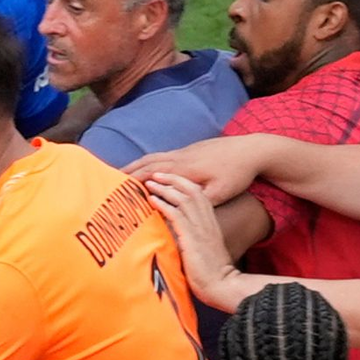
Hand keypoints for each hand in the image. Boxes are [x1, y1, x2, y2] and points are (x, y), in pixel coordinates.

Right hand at [126, 135, 259, 204]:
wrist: (253, 149)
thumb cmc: (237, 174)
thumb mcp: (218, 194)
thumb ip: (195, 201)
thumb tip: (175, 210)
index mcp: (183, 170)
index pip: (150, 176)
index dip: (131, 184)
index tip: (115, 192)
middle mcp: (179, 158)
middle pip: (146, 164)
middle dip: (126, 173)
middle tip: (107, 183)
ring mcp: (184, 151)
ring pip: (153, 157)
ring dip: (135, 165)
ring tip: (120, 174)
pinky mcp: (190, 150)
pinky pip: (162, 155)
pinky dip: (148, 161)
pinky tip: (147, 168)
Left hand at [144, 173, 240, 307]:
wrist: (222, 285)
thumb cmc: (210, 273)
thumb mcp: (201, 249)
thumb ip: (191, 238)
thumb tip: (174, 234)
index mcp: (210, 221)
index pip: (198, 193)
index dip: (182, 183)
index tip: (167, 178)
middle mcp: (206, 220)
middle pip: (190, 190)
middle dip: (172, 179)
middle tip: (156, 174)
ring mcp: (200, 228)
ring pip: (182, 198)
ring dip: (164, 189)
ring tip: (149, 183)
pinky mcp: (192, 237)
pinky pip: (176, 214)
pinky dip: (163, 205)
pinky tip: (152, 200)